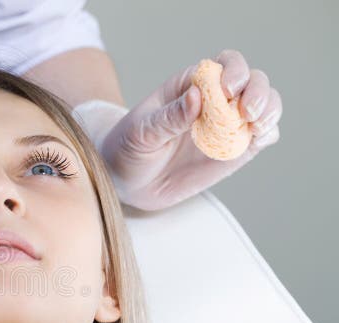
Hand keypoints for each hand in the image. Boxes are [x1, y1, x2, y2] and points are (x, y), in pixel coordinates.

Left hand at [100, 49, 282, 210]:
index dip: (233, 71)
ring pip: (266, 105)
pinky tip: (258, 138)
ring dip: (270, 110)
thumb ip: (169, 117)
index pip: (224, 64)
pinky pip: (263, 136)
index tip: (227, 91)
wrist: (127, 182)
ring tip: (256, 126)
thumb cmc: (128, 148)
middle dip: (258, 91)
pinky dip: (268, 133)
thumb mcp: (141, 132)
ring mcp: (228, 124)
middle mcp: (216, 100)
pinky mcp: (236, 150)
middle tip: (248, 112)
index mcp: (191, 84)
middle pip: (252, 80)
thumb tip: (196, 97)